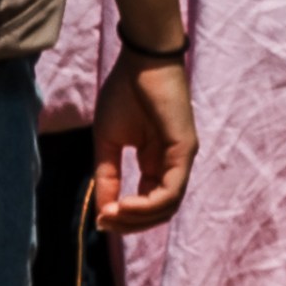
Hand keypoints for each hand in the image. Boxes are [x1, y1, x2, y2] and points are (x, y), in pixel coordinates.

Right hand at [90, 47, 195, 233]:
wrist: (141, 60)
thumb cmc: (124, 92)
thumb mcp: (107, 140)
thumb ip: (107, 174)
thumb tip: (103, 211)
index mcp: (156, 162)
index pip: (147, 202)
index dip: (124, 217)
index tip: (100, 221)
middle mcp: (173, 165)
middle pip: (159, 212)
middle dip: (131, 224)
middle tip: (105, 225)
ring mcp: (182, 159)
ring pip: (167, 207)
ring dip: (138, 218)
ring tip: (112, 215)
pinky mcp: (185, 151)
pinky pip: (171, 191)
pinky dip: (148, 204)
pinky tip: (125, 205)